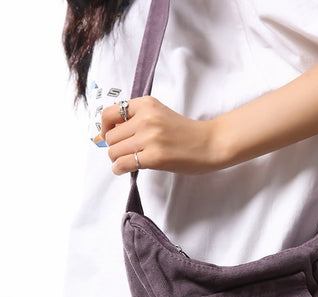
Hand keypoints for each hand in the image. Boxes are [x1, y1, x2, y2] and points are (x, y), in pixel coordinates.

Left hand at [100, 96, 220, 175]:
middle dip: (115, 147)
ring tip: (127, 162)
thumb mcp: (161, 115)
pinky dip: (119, 169)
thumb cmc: (187, 133)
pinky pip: (123, 164)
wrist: (211, 144)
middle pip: (111, 136)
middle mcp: (146, 119)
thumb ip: (138, 119)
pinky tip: (123, 170)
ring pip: (114, 151)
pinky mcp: (155, 157)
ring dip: (117, 159)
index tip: (109, 136)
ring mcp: (150, 138)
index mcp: (147, 104)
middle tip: (126, 153)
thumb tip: (109, 135)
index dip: (105, 128)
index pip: (110, 114)